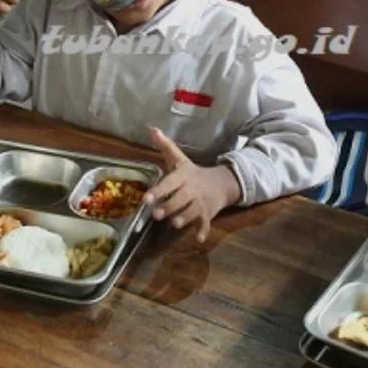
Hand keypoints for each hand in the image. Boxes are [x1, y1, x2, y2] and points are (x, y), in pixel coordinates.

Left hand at [144, 128, 242, 243]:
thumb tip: (152, 129)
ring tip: (174, 223)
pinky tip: (199, 239)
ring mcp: (201, 202)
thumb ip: (165, 147)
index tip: (146, 198)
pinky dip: (203, 230)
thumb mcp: (180, 159)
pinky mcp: (207, 213)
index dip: (158, 190)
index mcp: (183, 176)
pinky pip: (206, 223)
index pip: (169, 182)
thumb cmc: (193, 173)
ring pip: (192, 211)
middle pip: (180, 198)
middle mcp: (192, 189)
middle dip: (169, 206)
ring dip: (184, 217)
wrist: (221, 182)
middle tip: (156, 214)